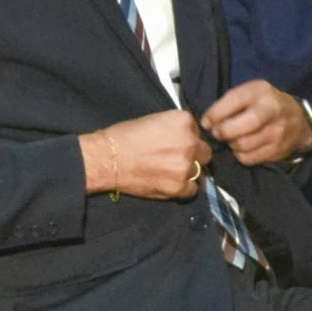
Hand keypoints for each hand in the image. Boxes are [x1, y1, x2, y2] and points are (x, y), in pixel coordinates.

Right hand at [82, 108, 211, 198]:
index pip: (197, 131)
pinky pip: (192, 189)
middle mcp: (190, 142)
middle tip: (175, 159)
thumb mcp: (155, 120)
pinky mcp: (179, 186)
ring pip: (200, 171)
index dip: (187, 138)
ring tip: (168, 172)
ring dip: (188, 172)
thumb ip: (176, 129)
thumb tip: (188, 139)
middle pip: (204, 152)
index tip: (174, 143)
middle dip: (193, 156)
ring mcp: (186, 166)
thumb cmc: (125, 136)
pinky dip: (183, 188)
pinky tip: (168, 182)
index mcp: (183, 121)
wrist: (107, 158)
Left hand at [203, 80, 311, 165]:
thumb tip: (207, 122)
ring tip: (231, 139)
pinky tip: (242, 148)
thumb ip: (230, 103)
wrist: (298, 120)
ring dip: (231, 144)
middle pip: (245, 124)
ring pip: (244, 144)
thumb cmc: (264, 104)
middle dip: (224, 131)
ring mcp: (277, 131)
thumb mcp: (250, 93)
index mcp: (261, 91)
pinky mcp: (277, 150)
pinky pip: (249, 158)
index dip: (216, 113)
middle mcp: (272, 110)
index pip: (235, 100)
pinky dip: (240, 155)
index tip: (206, 122)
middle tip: (217, 133)